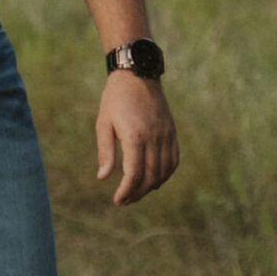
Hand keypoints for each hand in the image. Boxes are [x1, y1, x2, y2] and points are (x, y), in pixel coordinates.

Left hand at [95, 73, 178, 206]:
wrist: (138, 74)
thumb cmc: (115, 99)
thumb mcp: (103, 123)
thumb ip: (105, 151)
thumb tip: (103, 178)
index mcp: (135, 136)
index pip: (134, 173)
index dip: (126, 191)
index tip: (118, 200)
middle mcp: (154, 137)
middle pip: (150, 176)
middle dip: (138, 193)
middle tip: (125, 201)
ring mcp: (166, 135)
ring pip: (164, 171)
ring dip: (151, 186)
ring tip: (137, 193)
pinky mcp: (172, 132)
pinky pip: (174, 160)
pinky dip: (166, 174)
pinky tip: (154, 180)